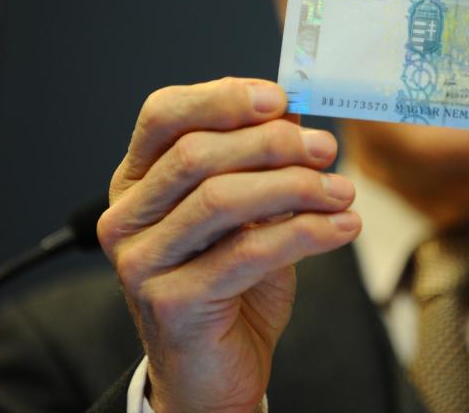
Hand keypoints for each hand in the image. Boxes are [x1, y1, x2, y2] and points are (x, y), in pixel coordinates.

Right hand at [97, 78, 360, 412]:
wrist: (215, 370)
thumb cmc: (230, 284)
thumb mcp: (246, 213)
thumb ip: (258, 164)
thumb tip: (293, 114)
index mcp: (136, 182)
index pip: (163, 115)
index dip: (221, 97)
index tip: (279, 99)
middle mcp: (126, 217)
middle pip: (196, 153)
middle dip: (272, 144)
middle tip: (326, 150)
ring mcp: (141, 261)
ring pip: (222, 199)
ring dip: (296, 188)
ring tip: (342, 193)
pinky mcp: (171, 301)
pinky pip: (246, 252)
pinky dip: (305, 233)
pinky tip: (342, 228)